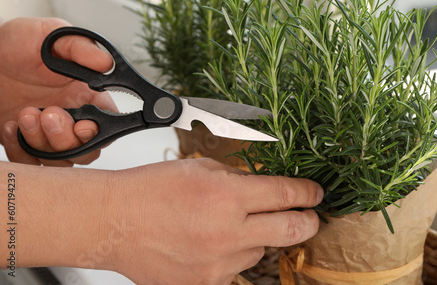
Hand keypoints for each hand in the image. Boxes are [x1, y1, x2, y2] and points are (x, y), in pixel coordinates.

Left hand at [0, 17, 116, 165]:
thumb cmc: (17, 43)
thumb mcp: (50, 35)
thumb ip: (81, 48)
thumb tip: (108, 64)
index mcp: (88, 95)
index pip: (109, 123)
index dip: (101, 131)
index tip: (83, 124)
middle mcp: (72, 117)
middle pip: (87, 150)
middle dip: (67, 138)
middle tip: (48, 114)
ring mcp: (48, 134)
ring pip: (60, 160)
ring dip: (44, 143)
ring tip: (25, 115)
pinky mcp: (24, 144)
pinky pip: (29, 163)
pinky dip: (20, 150)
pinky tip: (11, 126)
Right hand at [96, 159, 322, 284]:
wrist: (114, 221)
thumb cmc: (151, 190)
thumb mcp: (201, 168)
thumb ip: (238, 179)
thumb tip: (266, 189)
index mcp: (227, 196)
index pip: (286, 195)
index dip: (308, 194)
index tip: (316, 194)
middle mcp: (227, 232)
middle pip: (291, 231)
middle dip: (309, 223)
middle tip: (311, 217)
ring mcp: (218, 264)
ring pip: (260, 252)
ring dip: (256, 238)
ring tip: (225, 225)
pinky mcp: (206, 283)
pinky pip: (234, 268)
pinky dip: (232, 254)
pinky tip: (209, 242)